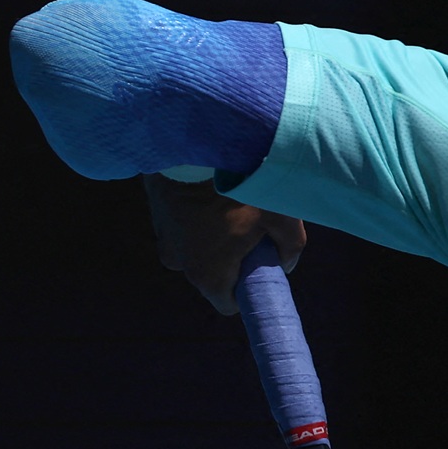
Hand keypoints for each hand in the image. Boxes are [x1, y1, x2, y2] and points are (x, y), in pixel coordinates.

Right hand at [140, 174, 306, 314]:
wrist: (190, 144)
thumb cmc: (239, 186)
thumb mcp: (280, 217)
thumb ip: (290, 248)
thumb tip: (285, 264)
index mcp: (209, 275)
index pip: (230, 304)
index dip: (249, 290)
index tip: (262, 268)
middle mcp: (180, 265)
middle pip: (216, 276)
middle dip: (237, 260)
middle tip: (254, 230)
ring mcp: (165, 241)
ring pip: (201, 250)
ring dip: (217, 238)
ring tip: (233, 207)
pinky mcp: (157, 218)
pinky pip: (186, 229)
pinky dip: (201, 220)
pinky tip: (214, 196)